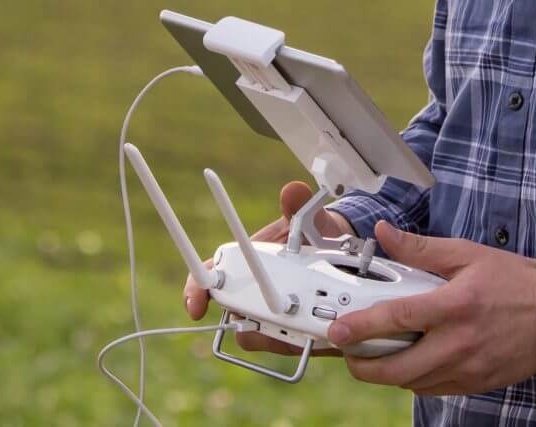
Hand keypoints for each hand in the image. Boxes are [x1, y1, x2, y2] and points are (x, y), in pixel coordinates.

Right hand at [182, 179, 352, 354]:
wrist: (340, 254)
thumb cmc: (311, 235)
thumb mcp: (307, 220)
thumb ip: (298, 206)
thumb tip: (292, 190)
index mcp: (242, 263)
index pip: (208, 277)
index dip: (195, 291)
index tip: (195, 305)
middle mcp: (249, 292)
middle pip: (229, 314)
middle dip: (239, 320)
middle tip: (256, 319)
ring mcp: (266, 314)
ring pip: (253, 336)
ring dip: (267, 334)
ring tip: (291, 324)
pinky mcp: (286, 332)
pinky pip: (280, 343)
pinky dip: (289, 341)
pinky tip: (306, 333)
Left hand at [329, 221, 535, 396]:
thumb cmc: (515, 281)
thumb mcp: (468, 254)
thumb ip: (421, 249)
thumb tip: (383, 233)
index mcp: (454, 306)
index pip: (397, 319)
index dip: (361, 327)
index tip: (338, 330)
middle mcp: (458, 343)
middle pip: (396, 367)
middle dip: (363, 365)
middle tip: (349, 352)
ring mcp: (467, 369)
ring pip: (411, 382)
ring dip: (387, 372)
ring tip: (377, 353)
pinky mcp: (475, 384)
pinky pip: (433, 389)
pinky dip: (415, 378)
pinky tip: (411, 361)